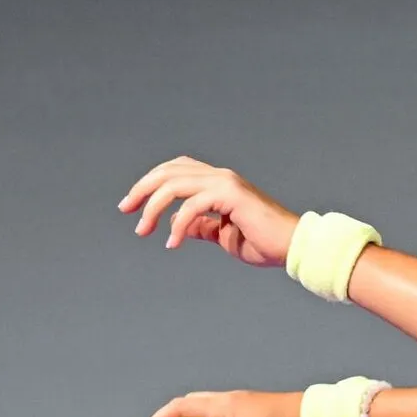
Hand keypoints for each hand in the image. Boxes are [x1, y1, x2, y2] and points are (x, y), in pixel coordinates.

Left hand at [118, 156, 299, 267]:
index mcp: (218, 182)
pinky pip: (193, 206)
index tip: (132, 205)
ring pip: (175, 184)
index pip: (176, 169)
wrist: (292, 246)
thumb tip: (176, 222)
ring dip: (153, 206)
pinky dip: (177, 225)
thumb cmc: (263, 242)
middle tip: (125, 210)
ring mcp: (226, 183)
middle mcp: (220, 176)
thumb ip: (200, 226)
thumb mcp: (221, 235)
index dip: (150, 183)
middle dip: (142, 189)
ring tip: (142, 229)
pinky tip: (172, 243)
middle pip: (169, 171)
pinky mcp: (231, 195)